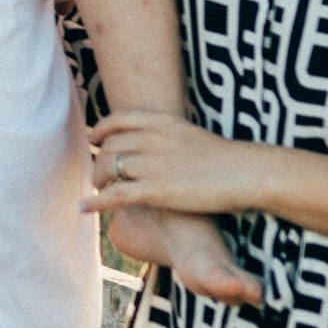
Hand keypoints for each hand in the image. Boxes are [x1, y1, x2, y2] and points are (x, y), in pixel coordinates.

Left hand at [86, 112, 263, 222]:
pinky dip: (95, 202)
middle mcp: (153, 139)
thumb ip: (172, 137)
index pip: (120, 119)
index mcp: (164, 122)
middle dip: (99, 160)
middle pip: (110, 146)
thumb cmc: (227, 160)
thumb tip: (161, 146)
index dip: (101, 129)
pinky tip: (83, 208)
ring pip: (109, 168)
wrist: (244, 172)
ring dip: (97, 180)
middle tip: (97, 173)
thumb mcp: (194, 136)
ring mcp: (152, 164)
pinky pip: (115, 195)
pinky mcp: (155, 190)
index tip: (94, 138)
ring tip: (96, 190)